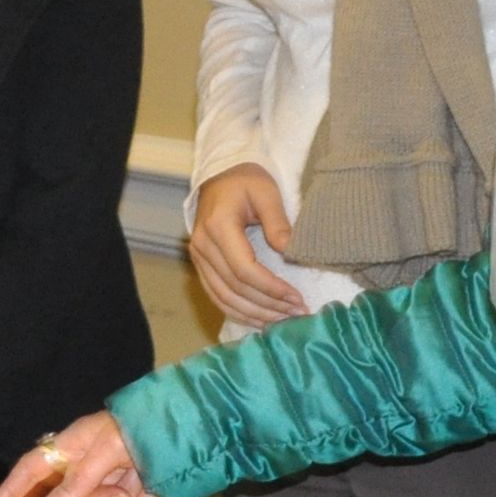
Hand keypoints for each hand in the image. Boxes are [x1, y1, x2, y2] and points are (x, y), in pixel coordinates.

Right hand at [0, 414, 164, 496]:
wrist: (195, 428)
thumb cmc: (148, 426)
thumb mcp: (113, 444)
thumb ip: (84, 475)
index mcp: (75, 447)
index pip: (32, 471)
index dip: (10, 494)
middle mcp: (87, 470)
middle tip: (123, 484)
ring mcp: (111, 487)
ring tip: (144, 480)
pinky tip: (157, 491)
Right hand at [188, 166, 310, 329]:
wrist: (221, 175)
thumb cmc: (246, 181)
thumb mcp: (267, 193)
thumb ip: (278, 224)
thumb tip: (291, 254)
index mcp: (219, 226)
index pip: (244, 269)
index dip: (271, 288)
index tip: (296, 297)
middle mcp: (203, 246)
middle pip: (235, 288)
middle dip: (268, 305)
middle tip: (297, 313)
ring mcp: (199, 257)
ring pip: (224, 298)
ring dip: (254, 314)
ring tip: (282, 321)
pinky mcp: (201, 265)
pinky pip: (217, 296)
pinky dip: (238, 312)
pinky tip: (259, 319)